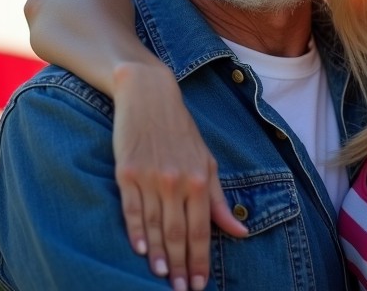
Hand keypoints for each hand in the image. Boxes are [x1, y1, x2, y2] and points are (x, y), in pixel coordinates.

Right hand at [112, 62, 247, 290]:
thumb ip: (219, 200)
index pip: (201, 231)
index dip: (199, 261)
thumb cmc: (181, 131)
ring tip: (160, 278)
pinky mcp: (127, 172)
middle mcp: (176, 181)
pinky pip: (131, 209)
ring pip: (155, 226)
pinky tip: (139, 251)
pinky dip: (136, 232)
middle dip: (180, 267)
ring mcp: (150, 177)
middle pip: (177, 234)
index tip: (198, 285)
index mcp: (199, 179)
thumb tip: (239, 231)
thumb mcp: (207, 161)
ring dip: (158, 256)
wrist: (149, 96)